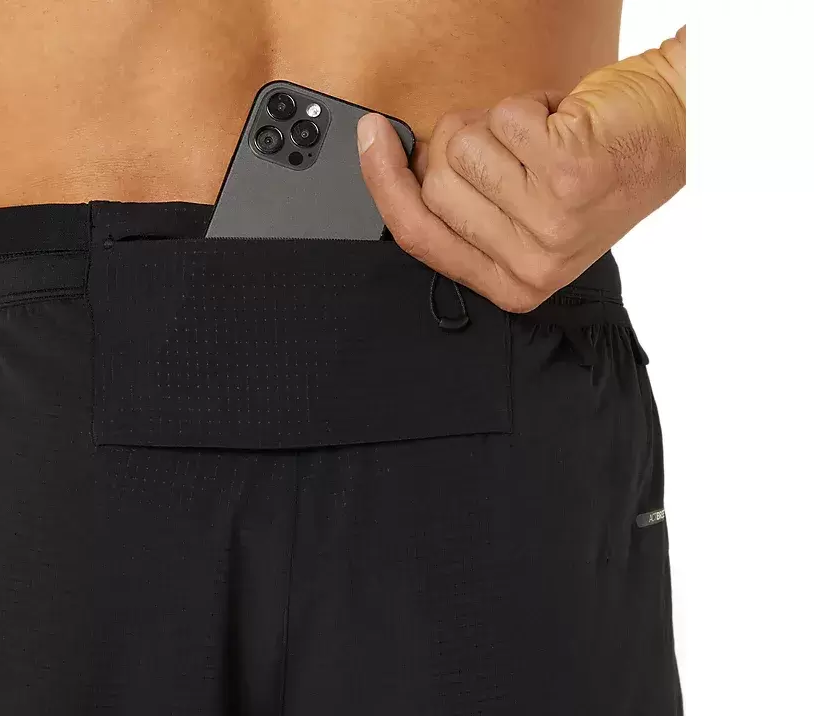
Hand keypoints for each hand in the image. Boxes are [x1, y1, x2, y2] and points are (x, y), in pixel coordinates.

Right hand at [358, 27, 685, 312]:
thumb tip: (393, 172)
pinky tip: (562, 123)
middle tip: (511, 148)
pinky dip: (528, 104)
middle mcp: (531, 263)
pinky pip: (500, 118)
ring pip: (461, 148)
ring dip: (497, 124)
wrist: (671, 131)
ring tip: (542, 138)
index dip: (384, 185)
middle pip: (434, 186)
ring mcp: (550, 221)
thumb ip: (463, 210)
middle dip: (461, 146)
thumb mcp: (524, 213)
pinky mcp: (566, 172)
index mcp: (513, 282)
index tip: (371, 140)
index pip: (419, 237)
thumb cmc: (599, 169)